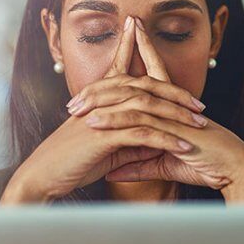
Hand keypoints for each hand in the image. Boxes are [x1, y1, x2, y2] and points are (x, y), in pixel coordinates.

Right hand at [0, 14, 204, 204]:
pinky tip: (184, 146)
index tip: (180, 80)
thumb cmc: (71, 162)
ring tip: (201, 125)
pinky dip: (167, 139)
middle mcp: (102, 100)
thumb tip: (157, 137)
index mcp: (100, 98)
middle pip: (146, 86)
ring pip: (148, 106)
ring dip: (178, 116)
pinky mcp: (104, 134)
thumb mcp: (106, 147)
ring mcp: (103, 115)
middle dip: (176, 93)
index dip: (152, 67)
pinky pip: (143, 133)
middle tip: (200, 105)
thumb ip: (130, 137)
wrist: (42, 176)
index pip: (129, 74)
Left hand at [93, 17, 243, 202]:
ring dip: (101, 101)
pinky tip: (94, 122)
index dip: (129, 64)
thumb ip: (137, 164)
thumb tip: (112, 170)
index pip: (148, 78)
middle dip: (104, 83)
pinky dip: (115, 121)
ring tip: (76, 107)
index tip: (107, 60)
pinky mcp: (173, 128)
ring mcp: (171, 113)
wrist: (234, 169)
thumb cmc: (205, 165)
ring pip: (131, 99)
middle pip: (133, 82)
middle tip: (78, 91)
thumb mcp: (164, 164)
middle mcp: (170, 104)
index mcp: (170, 107)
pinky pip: (139, 121)